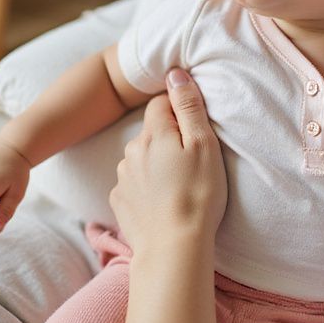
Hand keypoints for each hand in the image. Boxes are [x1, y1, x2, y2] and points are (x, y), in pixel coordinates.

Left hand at [109, 68, 226, 255]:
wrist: (173, 249)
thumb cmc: (197, 195)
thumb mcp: (204, 145)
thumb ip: (189, 107)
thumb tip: (175, 73)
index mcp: (154, 134)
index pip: (161, 103)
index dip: (179, 109)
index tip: (195, 128)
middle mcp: (131, 151)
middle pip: (151, 132)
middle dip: (168, 139)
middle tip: (193, 162)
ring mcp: (122, 178)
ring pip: (141, 158)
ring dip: (156, 164)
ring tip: (179, 186)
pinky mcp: (119, 201)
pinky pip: (133, 184)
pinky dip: (146, 188)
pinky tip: (163, 202)